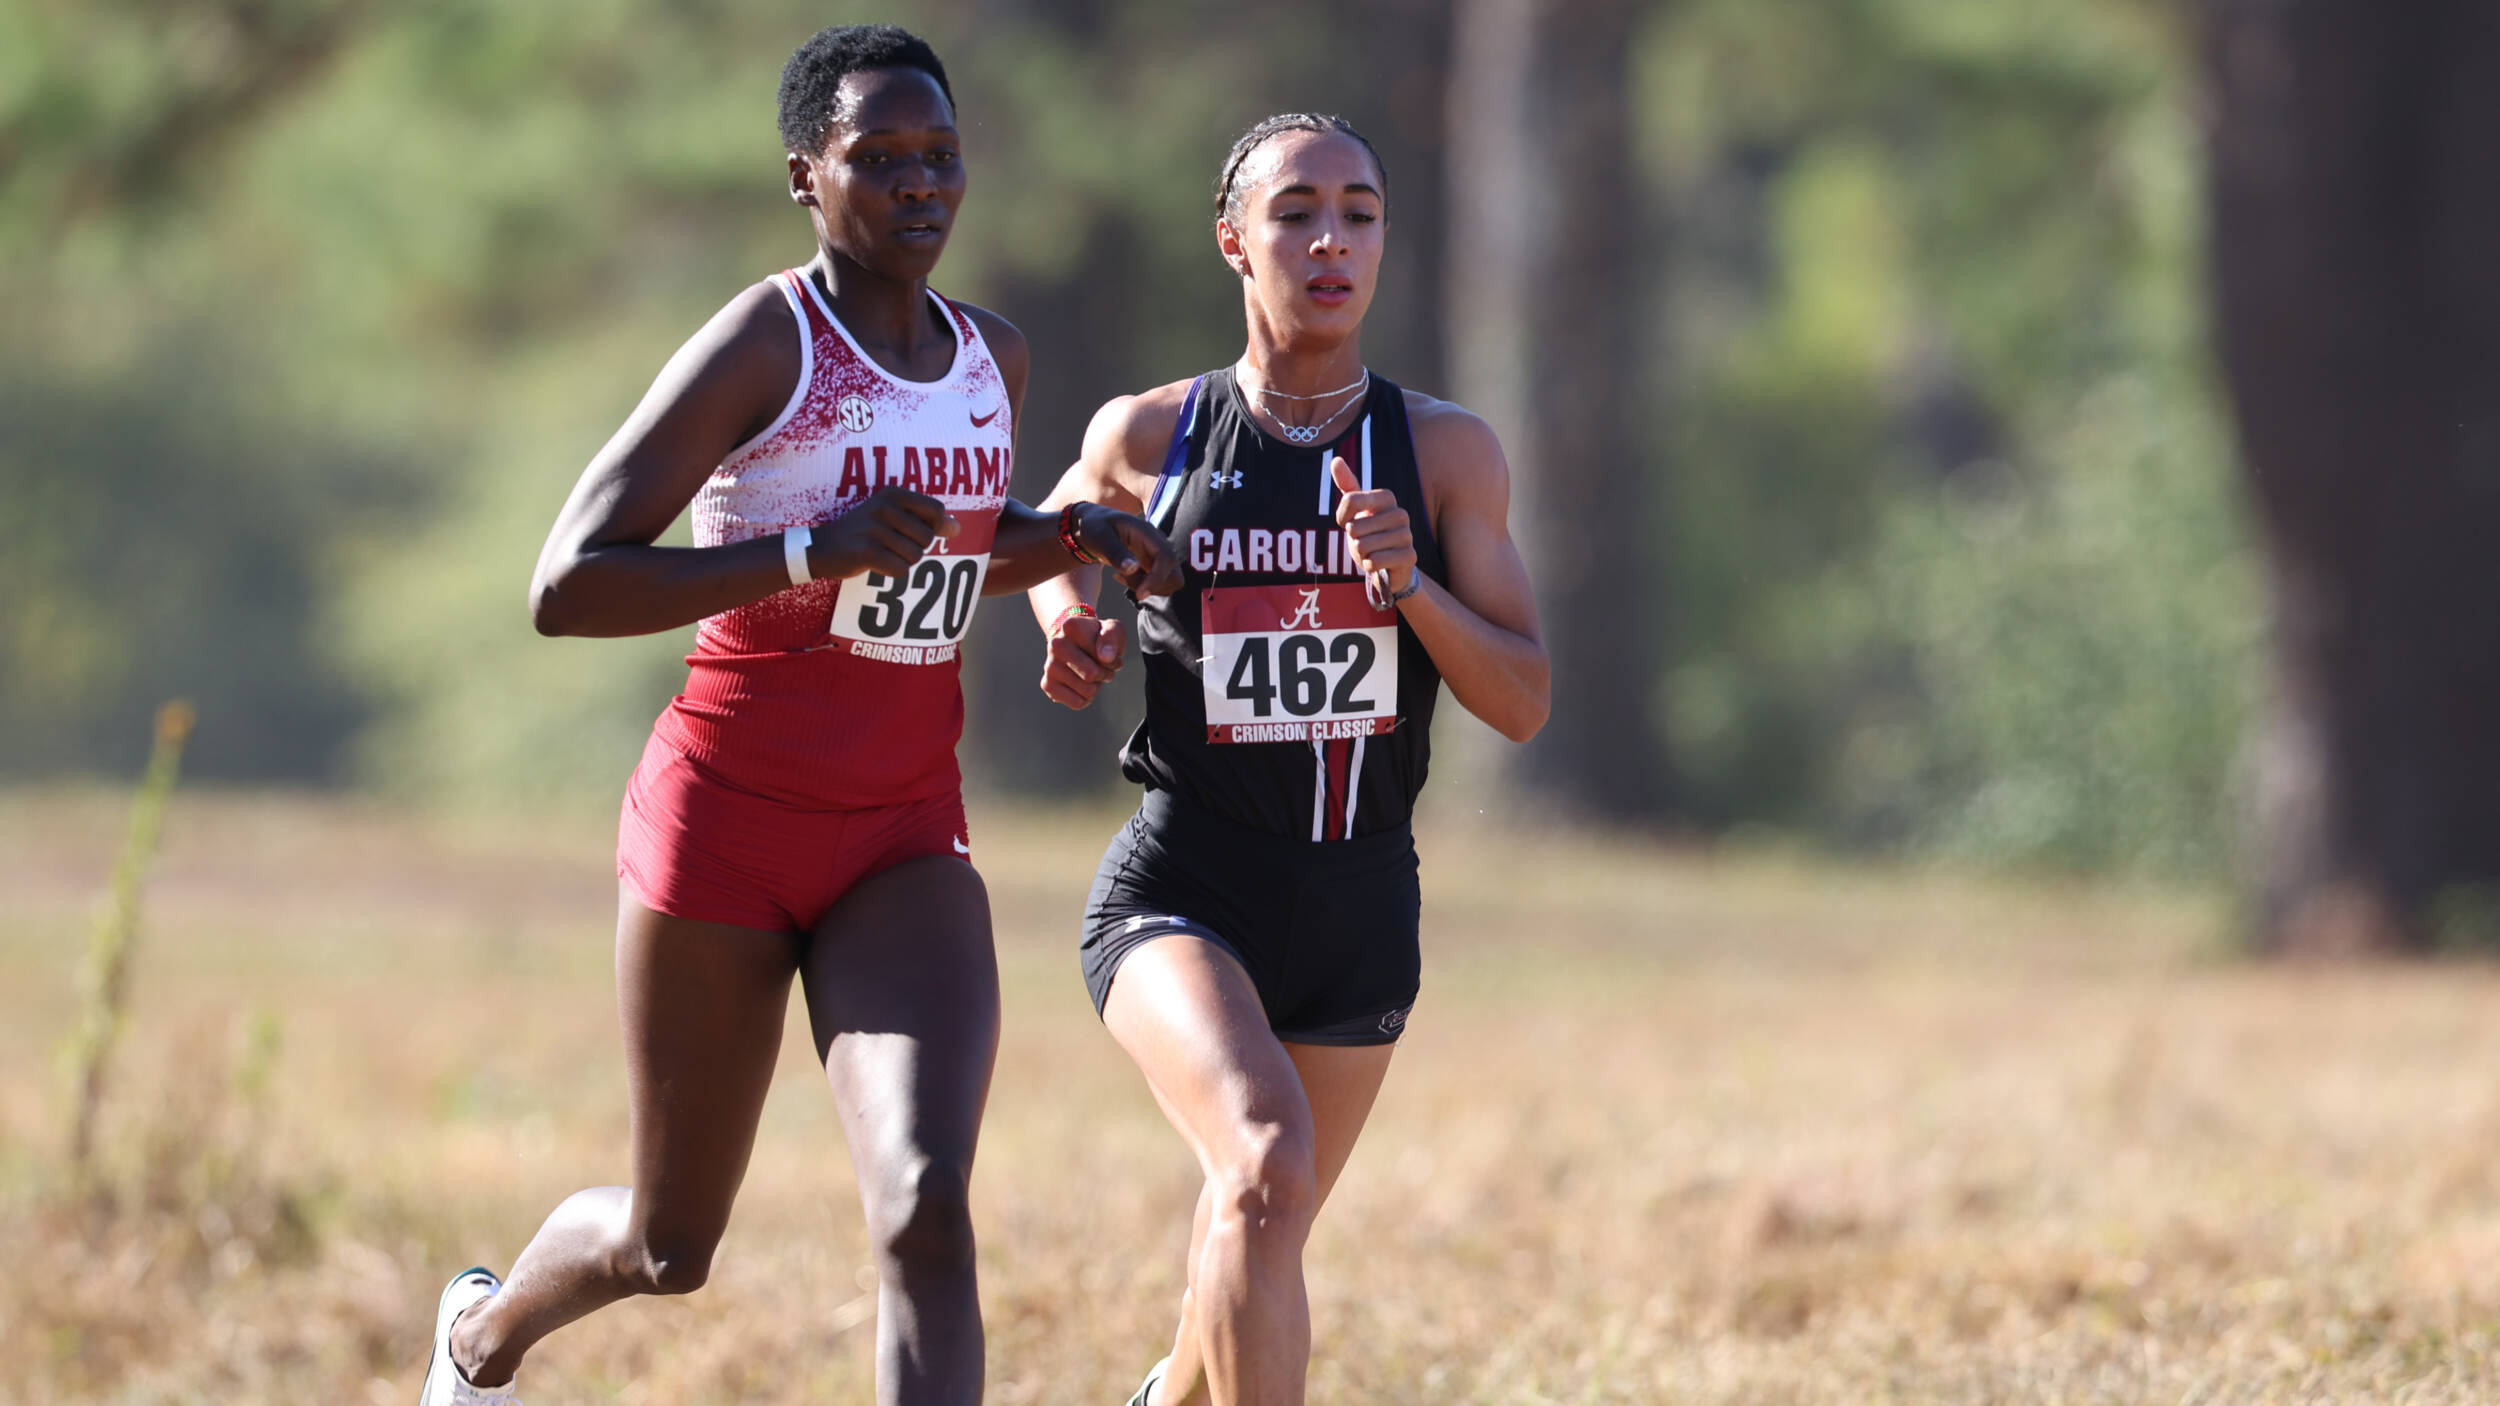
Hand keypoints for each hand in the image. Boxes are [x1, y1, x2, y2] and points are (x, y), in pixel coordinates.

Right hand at [810, 486, 960, 578]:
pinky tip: (876, 564)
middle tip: (890, 545)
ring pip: (916, 556)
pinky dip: (892, 572)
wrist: (821, 548)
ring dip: (903, 561)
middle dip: (915, 548)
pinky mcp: (866, 551)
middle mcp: (884, 506)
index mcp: (893, 494)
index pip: (937, 511)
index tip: (914, 533)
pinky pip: (900, 570)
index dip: (933, 528)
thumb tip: (957, 528)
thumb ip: (926, 520)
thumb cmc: (863, 533)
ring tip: (883, 553)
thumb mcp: (893, 518)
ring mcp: (874, 528)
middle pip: (927, 538)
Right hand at [1040, 610, 1127, 708]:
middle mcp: (1055, 644)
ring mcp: (1049, 666)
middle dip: (1105, 675)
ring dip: (1096, 686)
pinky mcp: (1047, 685)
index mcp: (1071, 626)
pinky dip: (1086, 698)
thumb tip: (1105, 657)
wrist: (1077, 643)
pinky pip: (1078, 703)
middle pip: (1091, 676)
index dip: (1113, 660)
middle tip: (1103, 667)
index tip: (1108, 654)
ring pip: (1087, 692)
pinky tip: (1082, 684)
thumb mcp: (1113, 630)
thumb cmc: (1099, 638)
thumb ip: (1112, 637)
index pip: (1103, 658)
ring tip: (1092, 674)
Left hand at [1074, 503, 1185, 598]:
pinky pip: (1158, 584)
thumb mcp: (1099, 536)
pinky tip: (1124, 577)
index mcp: (1147, 532)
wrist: (1092, 526)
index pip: (1166, 557)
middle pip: (1174, 574)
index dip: (1158, 578)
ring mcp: (1157, 555)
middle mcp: (1158, 544)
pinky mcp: (1152, 565)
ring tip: (1123, 576)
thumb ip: (1115, 552)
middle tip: (1126, 580)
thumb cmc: (1093, 527)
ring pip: (1169, 582)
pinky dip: (1143, 587)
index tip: (1139, 594)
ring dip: (1148, 587)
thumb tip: (1133, 568)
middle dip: (1154, 586)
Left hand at [1331, 456, 1416, 599]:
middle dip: (1353, 540)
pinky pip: (1373, 562)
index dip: (1342, 517)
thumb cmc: (1369, 533)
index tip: (1349, 522)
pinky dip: (1369, 566)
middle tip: (1365, 541)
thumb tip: (1335, 460)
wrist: (1387, 564)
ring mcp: (1407, 536)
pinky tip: (1378, 564)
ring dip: (1361, 554)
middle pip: (1354, 527)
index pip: (1350, 499)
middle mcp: (1400, 513)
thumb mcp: (1356, 509)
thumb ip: (1347, 484)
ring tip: (1372, 552)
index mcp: (1387, 497)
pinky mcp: (1409, 557)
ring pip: (1363, 546)